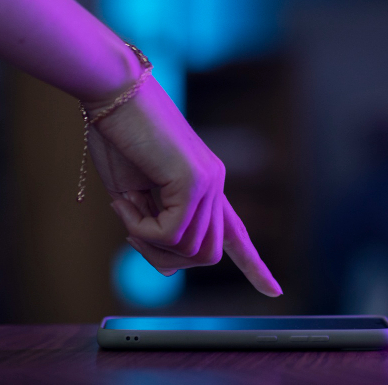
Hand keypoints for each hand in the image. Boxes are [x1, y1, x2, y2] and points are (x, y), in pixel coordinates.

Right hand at [84, 76, 281, 296]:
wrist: (113, 95)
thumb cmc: (118, 139)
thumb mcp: (135, 196)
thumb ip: (156, 228)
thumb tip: (170, 267)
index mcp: (206, 186)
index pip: (236, 232)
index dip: (254, 265)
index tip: (275, 291)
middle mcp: (216, 184)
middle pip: (206, 254)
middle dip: (165, 258)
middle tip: (132, 231)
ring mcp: (209, 181)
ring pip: (188, 249)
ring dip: (147, 240)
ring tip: (125, 204)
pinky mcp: (195, 180)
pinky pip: (170, 234)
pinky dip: (140, 228)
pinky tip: (126, 200)